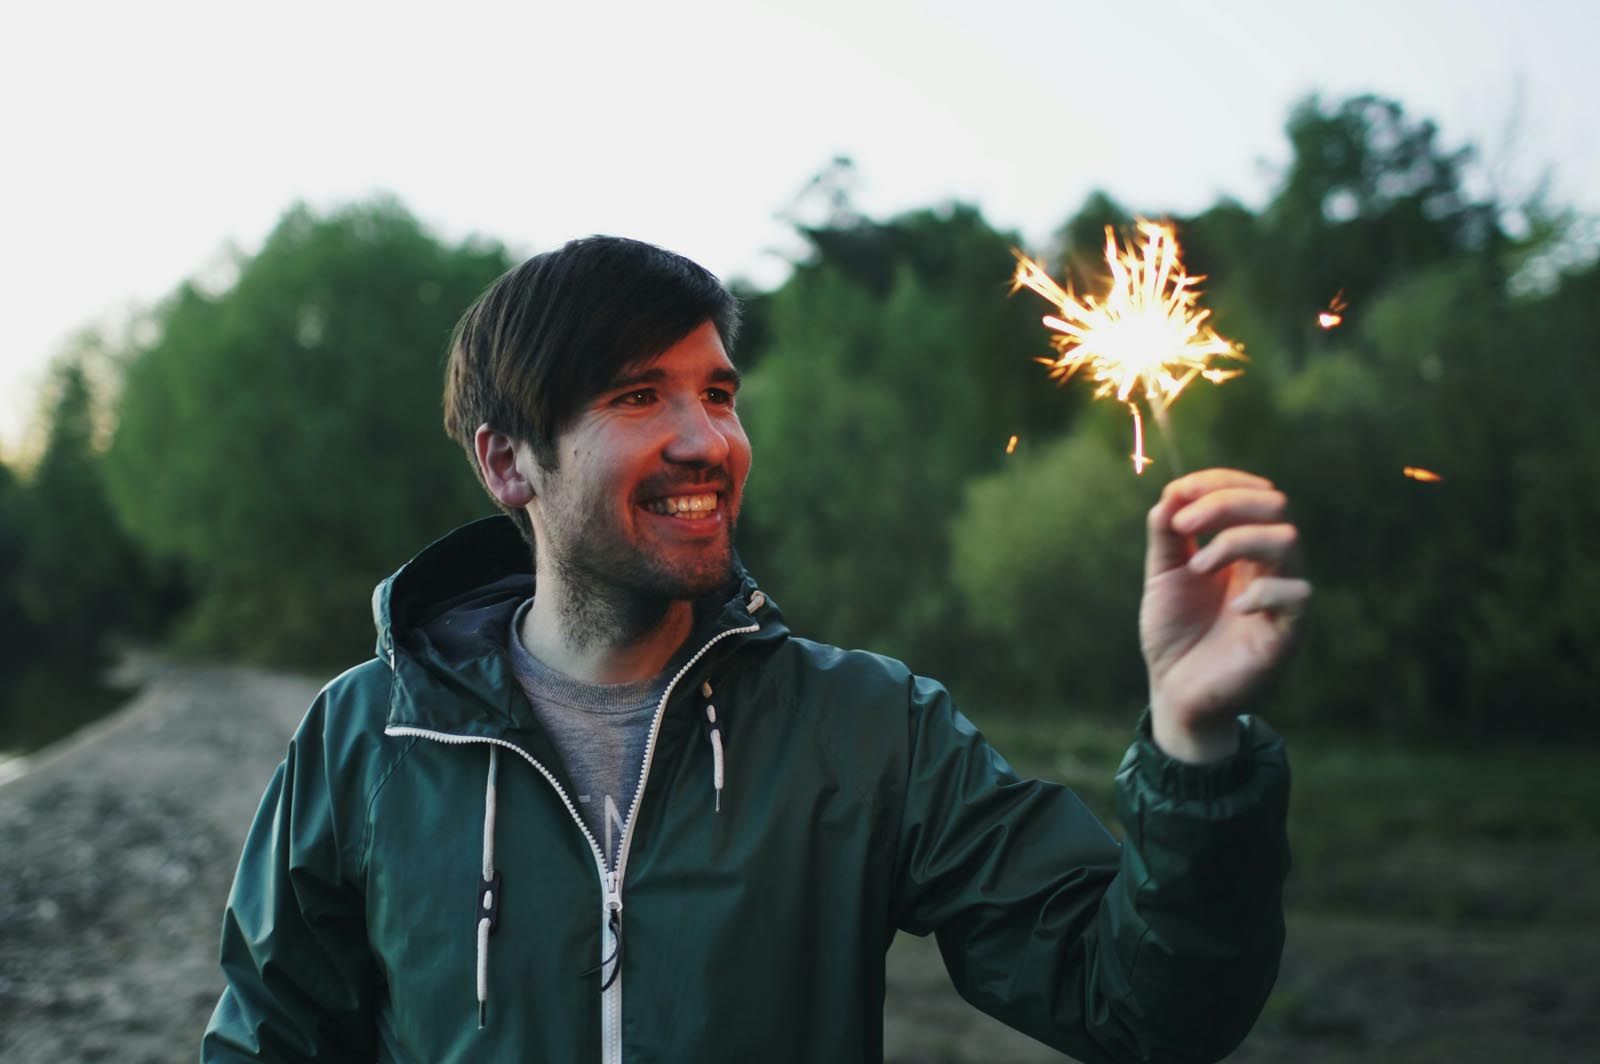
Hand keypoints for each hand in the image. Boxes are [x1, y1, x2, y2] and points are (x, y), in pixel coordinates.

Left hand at [1141, 469, 1309, 762]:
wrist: (1173, 692)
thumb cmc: (1173, 633)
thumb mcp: (1162, 575)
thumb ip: (1167, 534)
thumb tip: (1172, 491)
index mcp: (1242, 546)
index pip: (1251, 492)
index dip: (1218, 482)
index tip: (1178, 493)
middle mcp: (1267, 565)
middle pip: (1275, 504)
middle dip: (1226, 502)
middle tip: (1185, 527)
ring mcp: (1280, 596)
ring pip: (1288, 540)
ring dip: (1237, 541)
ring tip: (1197, 568)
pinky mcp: (1287, 632)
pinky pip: (1298, 594)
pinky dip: (1262, 590)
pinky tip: (1233, 606)